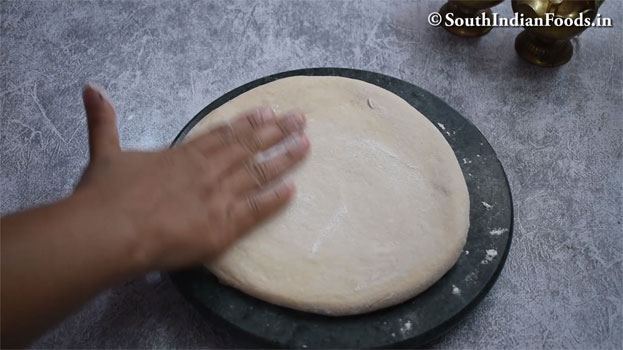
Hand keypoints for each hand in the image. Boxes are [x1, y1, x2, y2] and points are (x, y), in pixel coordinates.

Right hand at [76, 84, 309, 269]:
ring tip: (306, 144)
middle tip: (300, 119)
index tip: (268, 111)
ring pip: (257, 172)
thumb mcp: (103, 153)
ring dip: (283, 158)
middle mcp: (206, 171)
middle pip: (248, 147)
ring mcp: (217, 198)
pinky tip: (293, 190)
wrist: (109, 232)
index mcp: (182, 156)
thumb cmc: (105, 196)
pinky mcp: (222, 227)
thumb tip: (91, 88)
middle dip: (276, 132)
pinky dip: (275, 200)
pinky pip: (256, 210)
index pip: (223, 134)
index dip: (248, 123)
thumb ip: (103, 121)